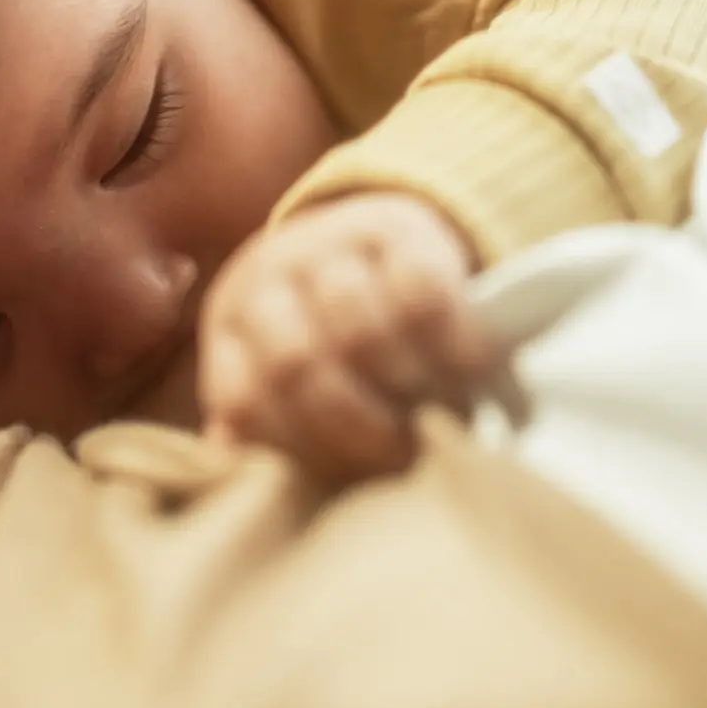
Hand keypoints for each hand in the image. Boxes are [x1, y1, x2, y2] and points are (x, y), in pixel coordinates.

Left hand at [199, 193, 497, 482]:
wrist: (377, 238)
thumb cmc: (334, 330)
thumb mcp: (290, 369)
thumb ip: (273, 422)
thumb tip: (238, 463)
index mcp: (231, 324)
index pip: (246, 401)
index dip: (300, 451)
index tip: (352, 482)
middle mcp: (267, 275)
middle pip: (297, 367)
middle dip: (357, 427)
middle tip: (406, 458)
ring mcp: (327, 242)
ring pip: (359, 333)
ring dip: (407, 391)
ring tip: (443, 421)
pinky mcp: (396, 226)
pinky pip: (421, 294)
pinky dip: (453, 344)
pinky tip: (475, 373)